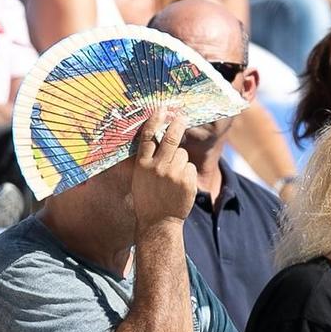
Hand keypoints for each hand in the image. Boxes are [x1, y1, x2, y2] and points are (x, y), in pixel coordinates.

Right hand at [130, 105, 197, 228]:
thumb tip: (154, 137)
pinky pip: (190, 167)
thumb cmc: (147, 198)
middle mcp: (157, 167)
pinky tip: (180, 185)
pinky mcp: (186, 181)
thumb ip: (146, 159)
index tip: (162, 109)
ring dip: (181, 161)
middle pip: (171, 138)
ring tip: (174, 176)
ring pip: (183, 154)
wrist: (158, 222)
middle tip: (182, 117)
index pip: (148, 136)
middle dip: (178, 124)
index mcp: (143, 164)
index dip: (155, 120)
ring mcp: (173, 174)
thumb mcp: (139, 177)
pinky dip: (187, 173)